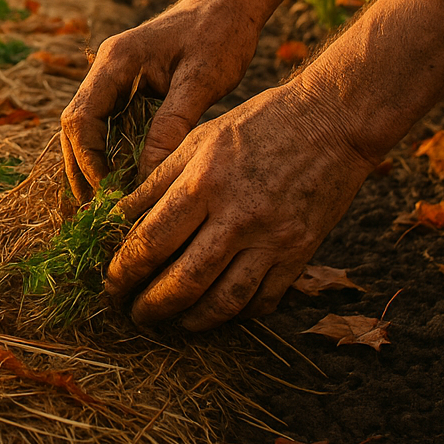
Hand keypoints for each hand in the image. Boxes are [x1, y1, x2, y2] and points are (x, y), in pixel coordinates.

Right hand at [61, 0, 331, 202]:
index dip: (88, 163)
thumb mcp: (202, 80)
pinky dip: (114, 158)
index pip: (81, 120)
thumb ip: (173, 125)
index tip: (109, 197)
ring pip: (89, 132)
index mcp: (115, 61)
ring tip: (107, 211)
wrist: (231, 3)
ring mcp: (114, 80)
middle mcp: (106, 70)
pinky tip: (126, 187)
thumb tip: (146, 176)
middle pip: (75, 129)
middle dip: (83, 173)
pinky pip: (111, 129)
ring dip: (95, 169)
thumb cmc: (221, 34)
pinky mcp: (130, 90)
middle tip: (97, 216)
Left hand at [101, 0, 443, 330]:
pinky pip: (262, 301)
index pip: (151, 243)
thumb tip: (118, 218)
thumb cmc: (259, 124)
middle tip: (133, 312)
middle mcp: (237, 216)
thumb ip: (158, 181)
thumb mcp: (199, 139)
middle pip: (182, 282)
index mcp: (204, 183)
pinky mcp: (300, 254)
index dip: (123, 272)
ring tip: (170, 322)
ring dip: (189, 321)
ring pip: (222, 303)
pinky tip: (216, 311)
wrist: (333, 121)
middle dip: (149, 306)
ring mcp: (272, 240)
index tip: (110, 284)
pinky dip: (235, 314)